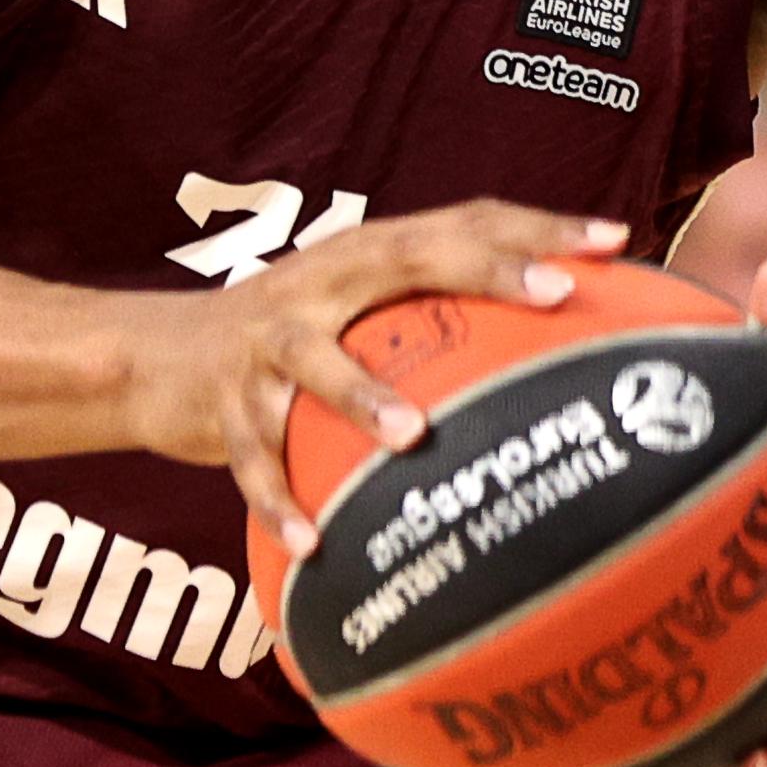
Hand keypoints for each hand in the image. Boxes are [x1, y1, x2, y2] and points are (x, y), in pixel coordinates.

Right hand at [136, 203, 631, 546]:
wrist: (154, 356)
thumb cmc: (292, 341)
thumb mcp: (356, 311)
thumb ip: (437, 319)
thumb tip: (566, 364)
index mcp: (362, 257)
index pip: (458, 221)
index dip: (534, 227)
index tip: (612, 240)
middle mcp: (317, 282)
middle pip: (401, 257)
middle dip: (483, 270)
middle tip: (554, 295)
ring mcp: (264, 341)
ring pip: (311, 361)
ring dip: (361, 395)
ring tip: (412, 436)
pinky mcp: (220, 402)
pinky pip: (253, 456)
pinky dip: (278, 499)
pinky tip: (311, 545)